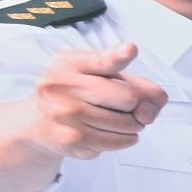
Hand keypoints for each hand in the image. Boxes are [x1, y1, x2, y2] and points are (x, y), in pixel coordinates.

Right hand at [26, 43, 167, 158]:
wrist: (37, 123)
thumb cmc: (74, 92)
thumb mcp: (94, 73)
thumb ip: (131, 80)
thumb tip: (155, 104)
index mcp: (71, 64)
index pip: (102, 60)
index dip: (119, 55)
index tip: (130, 50)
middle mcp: (64, 86)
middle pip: (130, 97)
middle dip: (136, 104)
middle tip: (121, 105)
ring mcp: (66, 114)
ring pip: (130, 123)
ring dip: (132, 124)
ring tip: (110, 119)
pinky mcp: (72, 139)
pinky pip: (121, 141)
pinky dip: (123, 139)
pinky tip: (104, 131)